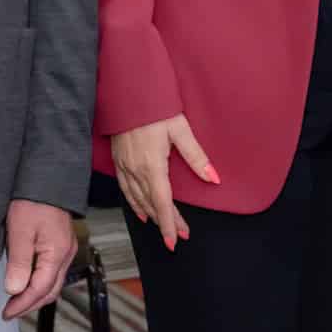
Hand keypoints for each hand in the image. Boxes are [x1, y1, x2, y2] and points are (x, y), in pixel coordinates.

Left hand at [1, 201, 76, 320]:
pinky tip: (26, 283)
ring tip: (15, 301)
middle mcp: (66, 255)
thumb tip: (14, 290)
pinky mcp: (61, 245)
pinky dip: (40, 284)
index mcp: (57, 254)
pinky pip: (53, 273)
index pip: (40, 289)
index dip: (22, 305)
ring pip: (53, 283)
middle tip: (10, 312)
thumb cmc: (33, 202)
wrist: (47, 180)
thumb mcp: (20, 232)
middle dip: (30, 305)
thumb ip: (19, 263)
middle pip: (51, 291)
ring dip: (35, 296)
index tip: (6, 313)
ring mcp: (66, 250)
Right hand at [109, 113, 216, 250]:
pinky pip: (125, 189)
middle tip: (179, 236)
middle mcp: (136, 169)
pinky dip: (134, 203)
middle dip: (166, 222)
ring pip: (138, 199)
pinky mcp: (118, 161)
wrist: (128, 91)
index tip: (176, 240)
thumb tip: (213, 177)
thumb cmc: (155, 107)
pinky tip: (141, 210)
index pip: (163, 202)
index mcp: (152, 165)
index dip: (170, 224)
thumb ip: (196, 157)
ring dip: (152, 215)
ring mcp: (124, 166)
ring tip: (164, 227)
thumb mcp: (181, 129)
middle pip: (152, 204)